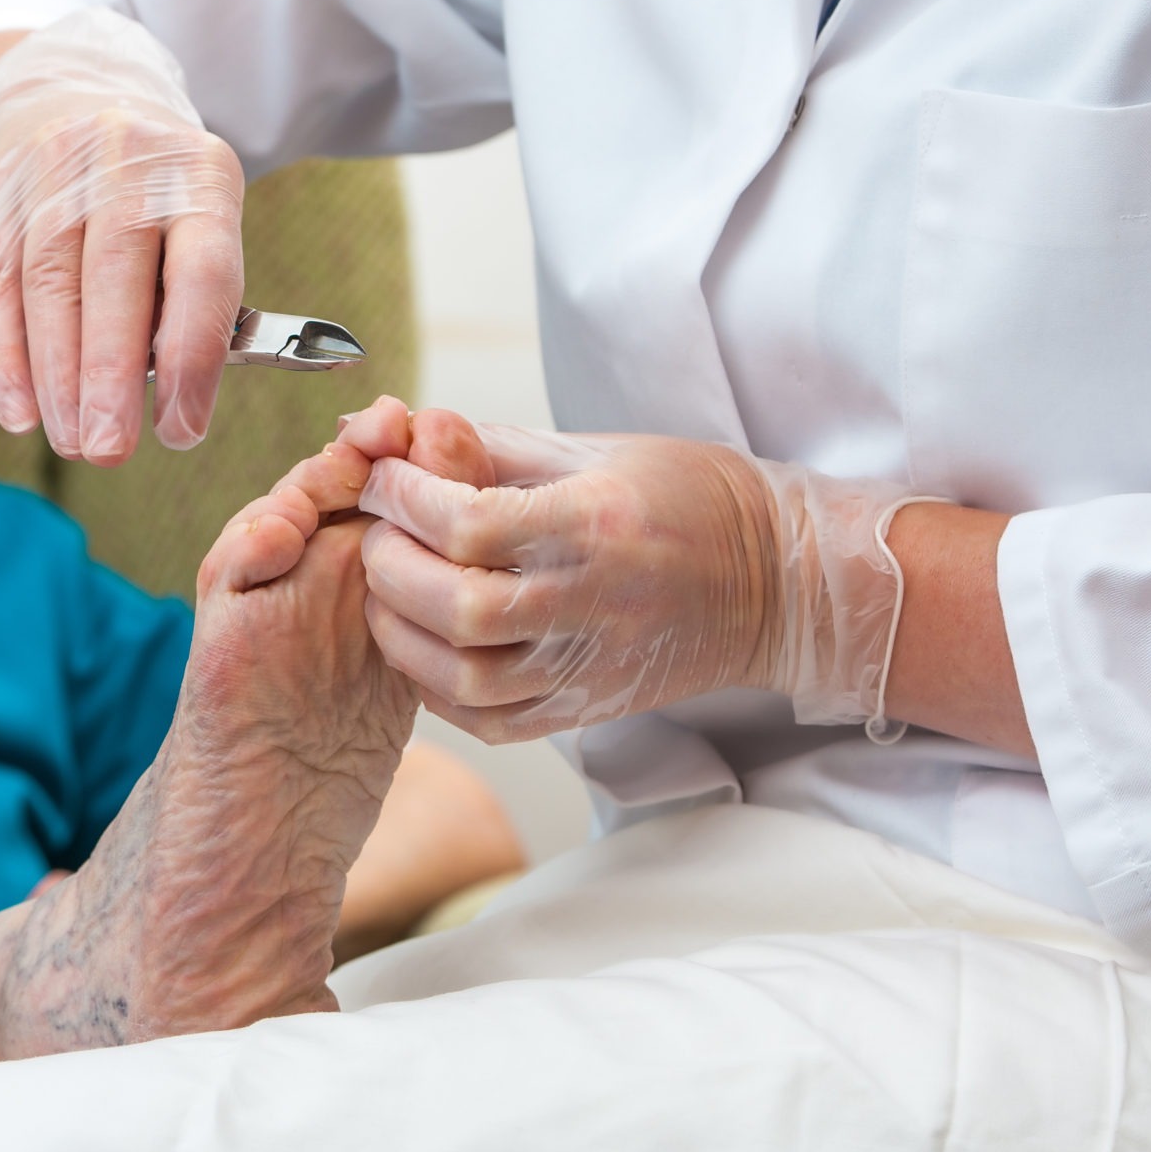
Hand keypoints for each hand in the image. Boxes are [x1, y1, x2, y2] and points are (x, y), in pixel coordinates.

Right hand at [0, 9, 245, 463]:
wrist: (68, 100)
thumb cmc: (156, 198)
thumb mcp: (198, 221)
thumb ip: (194, 301)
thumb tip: (180, 407)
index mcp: (200, 176)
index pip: (201, 272)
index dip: (192, 358)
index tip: (180, 431)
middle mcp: (127, 168)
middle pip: (114, 280)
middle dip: (110, 377)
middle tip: (110, 450)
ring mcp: (56, 178)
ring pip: (50, 287)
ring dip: (58, 380)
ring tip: (73, 443)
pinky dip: (6, 358)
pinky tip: (19, 413)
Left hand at [341, 403, 931, 743]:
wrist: (775, 580)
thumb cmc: (686, 498)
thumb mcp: (595, 449)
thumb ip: (492, 448)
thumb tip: (401, 431)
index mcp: (596, 524)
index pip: (468, 523)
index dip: (403, 499)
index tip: (385, 478)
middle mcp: (593, 603)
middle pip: (457, 607)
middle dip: (390, 568)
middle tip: (375, 535)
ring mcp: (591, 667)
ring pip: (463, 678)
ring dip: (400, 635)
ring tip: (388, 592)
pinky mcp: (587, 710)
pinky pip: (489, 720)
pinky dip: (436, 689)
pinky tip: (423, 647)